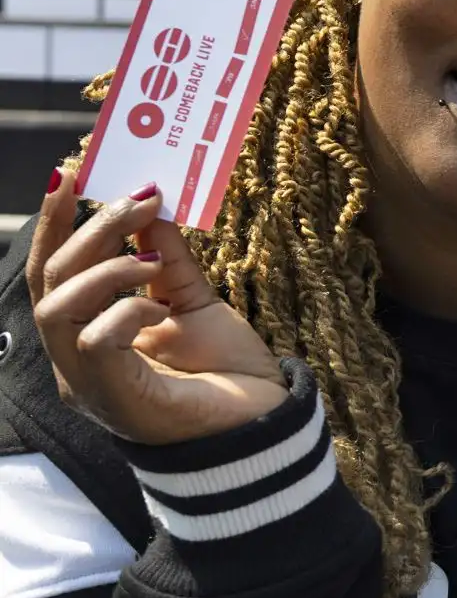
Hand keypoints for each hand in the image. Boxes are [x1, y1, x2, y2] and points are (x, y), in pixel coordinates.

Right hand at [28, 171, 287, 444]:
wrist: (266, 426)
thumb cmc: (227, 373)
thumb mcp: (194, 302)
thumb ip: (169, 259)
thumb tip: (151, 205)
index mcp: (88, 337)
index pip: (50, 273)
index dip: (51, 222)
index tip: (70, 172)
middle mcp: (76, 362)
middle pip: (49, 282)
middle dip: (89, 230)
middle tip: (137, 201)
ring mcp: (89, 383)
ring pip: (57, 309)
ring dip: (105, 270)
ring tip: (154, 260)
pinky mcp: (115, 398)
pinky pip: (93, 341)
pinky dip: (125, 311)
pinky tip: (159, 309)